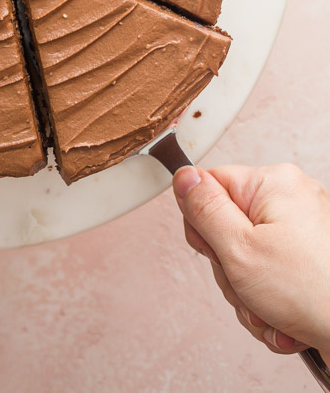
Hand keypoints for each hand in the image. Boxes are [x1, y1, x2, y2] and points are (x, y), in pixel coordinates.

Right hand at [173, 163, 329, 361]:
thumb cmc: (313, 294)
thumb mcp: (240, 249)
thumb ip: (204, 210)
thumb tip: (183, 176)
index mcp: (274, 183)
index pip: (209, 186)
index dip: (202, 224)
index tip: (216, 251)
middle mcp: (292, 199)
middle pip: (227, 227)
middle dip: (231, 270)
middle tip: (249, 287)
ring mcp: (304, 230)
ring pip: (247, 258)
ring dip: (250, 295)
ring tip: (271, 310)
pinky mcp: (311, 258)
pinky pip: (271, 274)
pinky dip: (271, 302)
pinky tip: (285, 320)